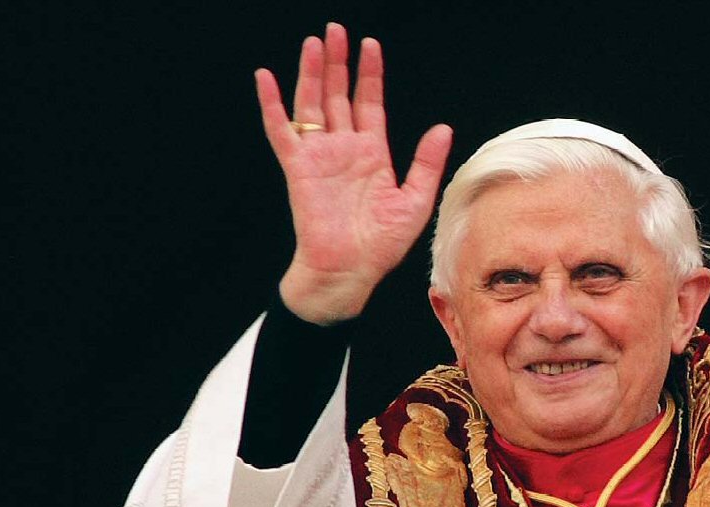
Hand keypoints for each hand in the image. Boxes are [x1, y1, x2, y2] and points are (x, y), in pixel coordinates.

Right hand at [255, 23, 452, 322]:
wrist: (350, 272)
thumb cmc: (381, 245)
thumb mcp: (415, 202)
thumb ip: (426, 163)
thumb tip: (442, 128)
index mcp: (372, 155)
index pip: (369, 103)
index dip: (369, 74)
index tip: (370, 45)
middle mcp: (344, 150)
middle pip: (339, 95)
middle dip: (338, 62)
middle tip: (336, 30)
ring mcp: (320, 157)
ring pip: (312, 104)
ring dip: (312, 73)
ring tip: (314, 43)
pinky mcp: (298, 169)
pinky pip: (281, 131)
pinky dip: (272, 105)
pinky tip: (267, 78)